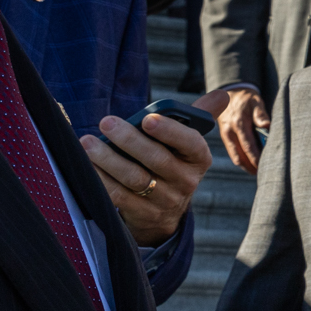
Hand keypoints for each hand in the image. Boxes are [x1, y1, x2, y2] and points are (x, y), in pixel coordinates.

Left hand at [82, 111, 211, 246]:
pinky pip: (119, 197)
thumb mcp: (187, 144)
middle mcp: (186, 182)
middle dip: (129, 140)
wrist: (164, 211)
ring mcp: (165, 201)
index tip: (148, 118)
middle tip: (106, 122)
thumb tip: (223, 94)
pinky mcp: (143, 215)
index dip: (170, 131)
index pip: (191, 143)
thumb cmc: (171, 163)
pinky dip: (101, 180)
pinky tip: (87, 166)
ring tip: (87, 142)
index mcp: (199, 158)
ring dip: (108, 159)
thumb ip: (198, 116)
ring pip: (135, 178)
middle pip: (157, 159)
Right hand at [205, 86, 268, 173]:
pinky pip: (232, 152)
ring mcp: (225, 136)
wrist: (229, 93)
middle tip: (264, 176)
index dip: (256, 158)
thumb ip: (261, 114)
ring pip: (235, 156)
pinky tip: (250, 165)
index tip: (264, 168)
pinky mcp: (225, 137)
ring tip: (257, 173)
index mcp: (238, 124)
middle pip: (240, 156)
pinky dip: (241, 160)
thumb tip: (267, 125)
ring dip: (245, 166)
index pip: (248, 146)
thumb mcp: (255, 102)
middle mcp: (229, 132)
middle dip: (251, 167)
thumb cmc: (246, 98)